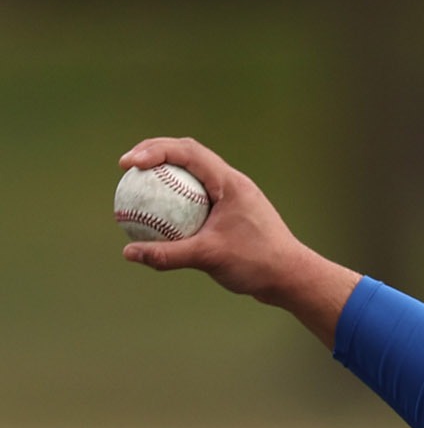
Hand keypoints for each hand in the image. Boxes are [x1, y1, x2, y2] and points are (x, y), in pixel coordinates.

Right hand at [119, 137, 359, 346]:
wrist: (292, 278)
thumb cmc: (258, 263)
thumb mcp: (209, 257)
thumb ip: (168, 254)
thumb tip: (129, 252)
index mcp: (230, 182)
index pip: (188, 151)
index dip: (154, 150)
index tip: (128, 164)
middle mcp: (232, 183)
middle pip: (188, 153)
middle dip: (155, 152)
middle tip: (127, 165)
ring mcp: (232, 197)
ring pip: (193, 175)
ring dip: (166, 173)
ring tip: (136, 184)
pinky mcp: (231, 212)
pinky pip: (197, 198)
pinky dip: (176, 200)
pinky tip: (156, 217)